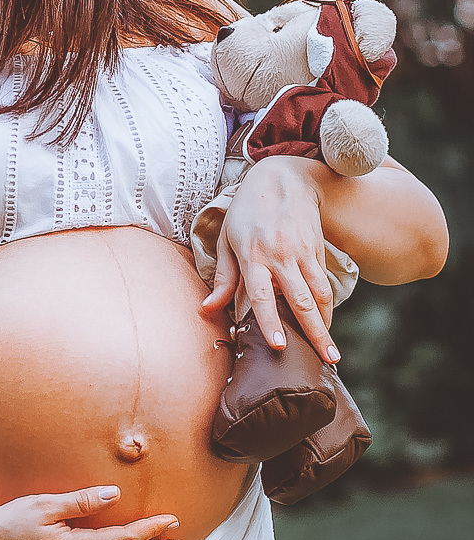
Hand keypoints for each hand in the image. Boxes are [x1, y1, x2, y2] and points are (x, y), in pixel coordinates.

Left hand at [200, 156, 340, 363]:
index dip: (270, 321)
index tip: (279, 346)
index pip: (262, 295)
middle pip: (300, 300)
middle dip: (314, 333)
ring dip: (327, 324)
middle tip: (326, 360)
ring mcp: (301, 252)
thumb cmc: (247, 211)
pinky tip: (326, 324)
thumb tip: (208, 309)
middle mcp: (280, 255)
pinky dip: (327, 306)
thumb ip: (223, 278)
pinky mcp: (316, 249)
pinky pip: (324, 282)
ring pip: (319, 294)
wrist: (282, 178)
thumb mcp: (228, 239)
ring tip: (331, 352)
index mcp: (252, 255)